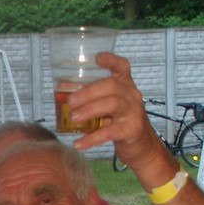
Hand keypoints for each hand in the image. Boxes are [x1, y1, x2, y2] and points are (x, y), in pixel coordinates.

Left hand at [68, 53, 171, 173]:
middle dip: (88, 92)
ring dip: (90, 110)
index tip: (97, 58)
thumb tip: (62, 87)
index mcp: (125, 86)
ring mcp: (133, 112)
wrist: (141, 146)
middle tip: (70, 102)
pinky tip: (78, 144)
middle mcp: (131, 95)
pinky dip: (92, 138)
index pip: (122, 67)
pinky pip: (110, 132)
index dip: (111, 60)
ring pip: (112, 104)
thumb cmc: (120, 121)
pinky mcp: (132, 130)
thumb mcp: (106, 106)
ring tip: (73, 118)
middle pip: (111, 86)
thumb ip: (88, 96)